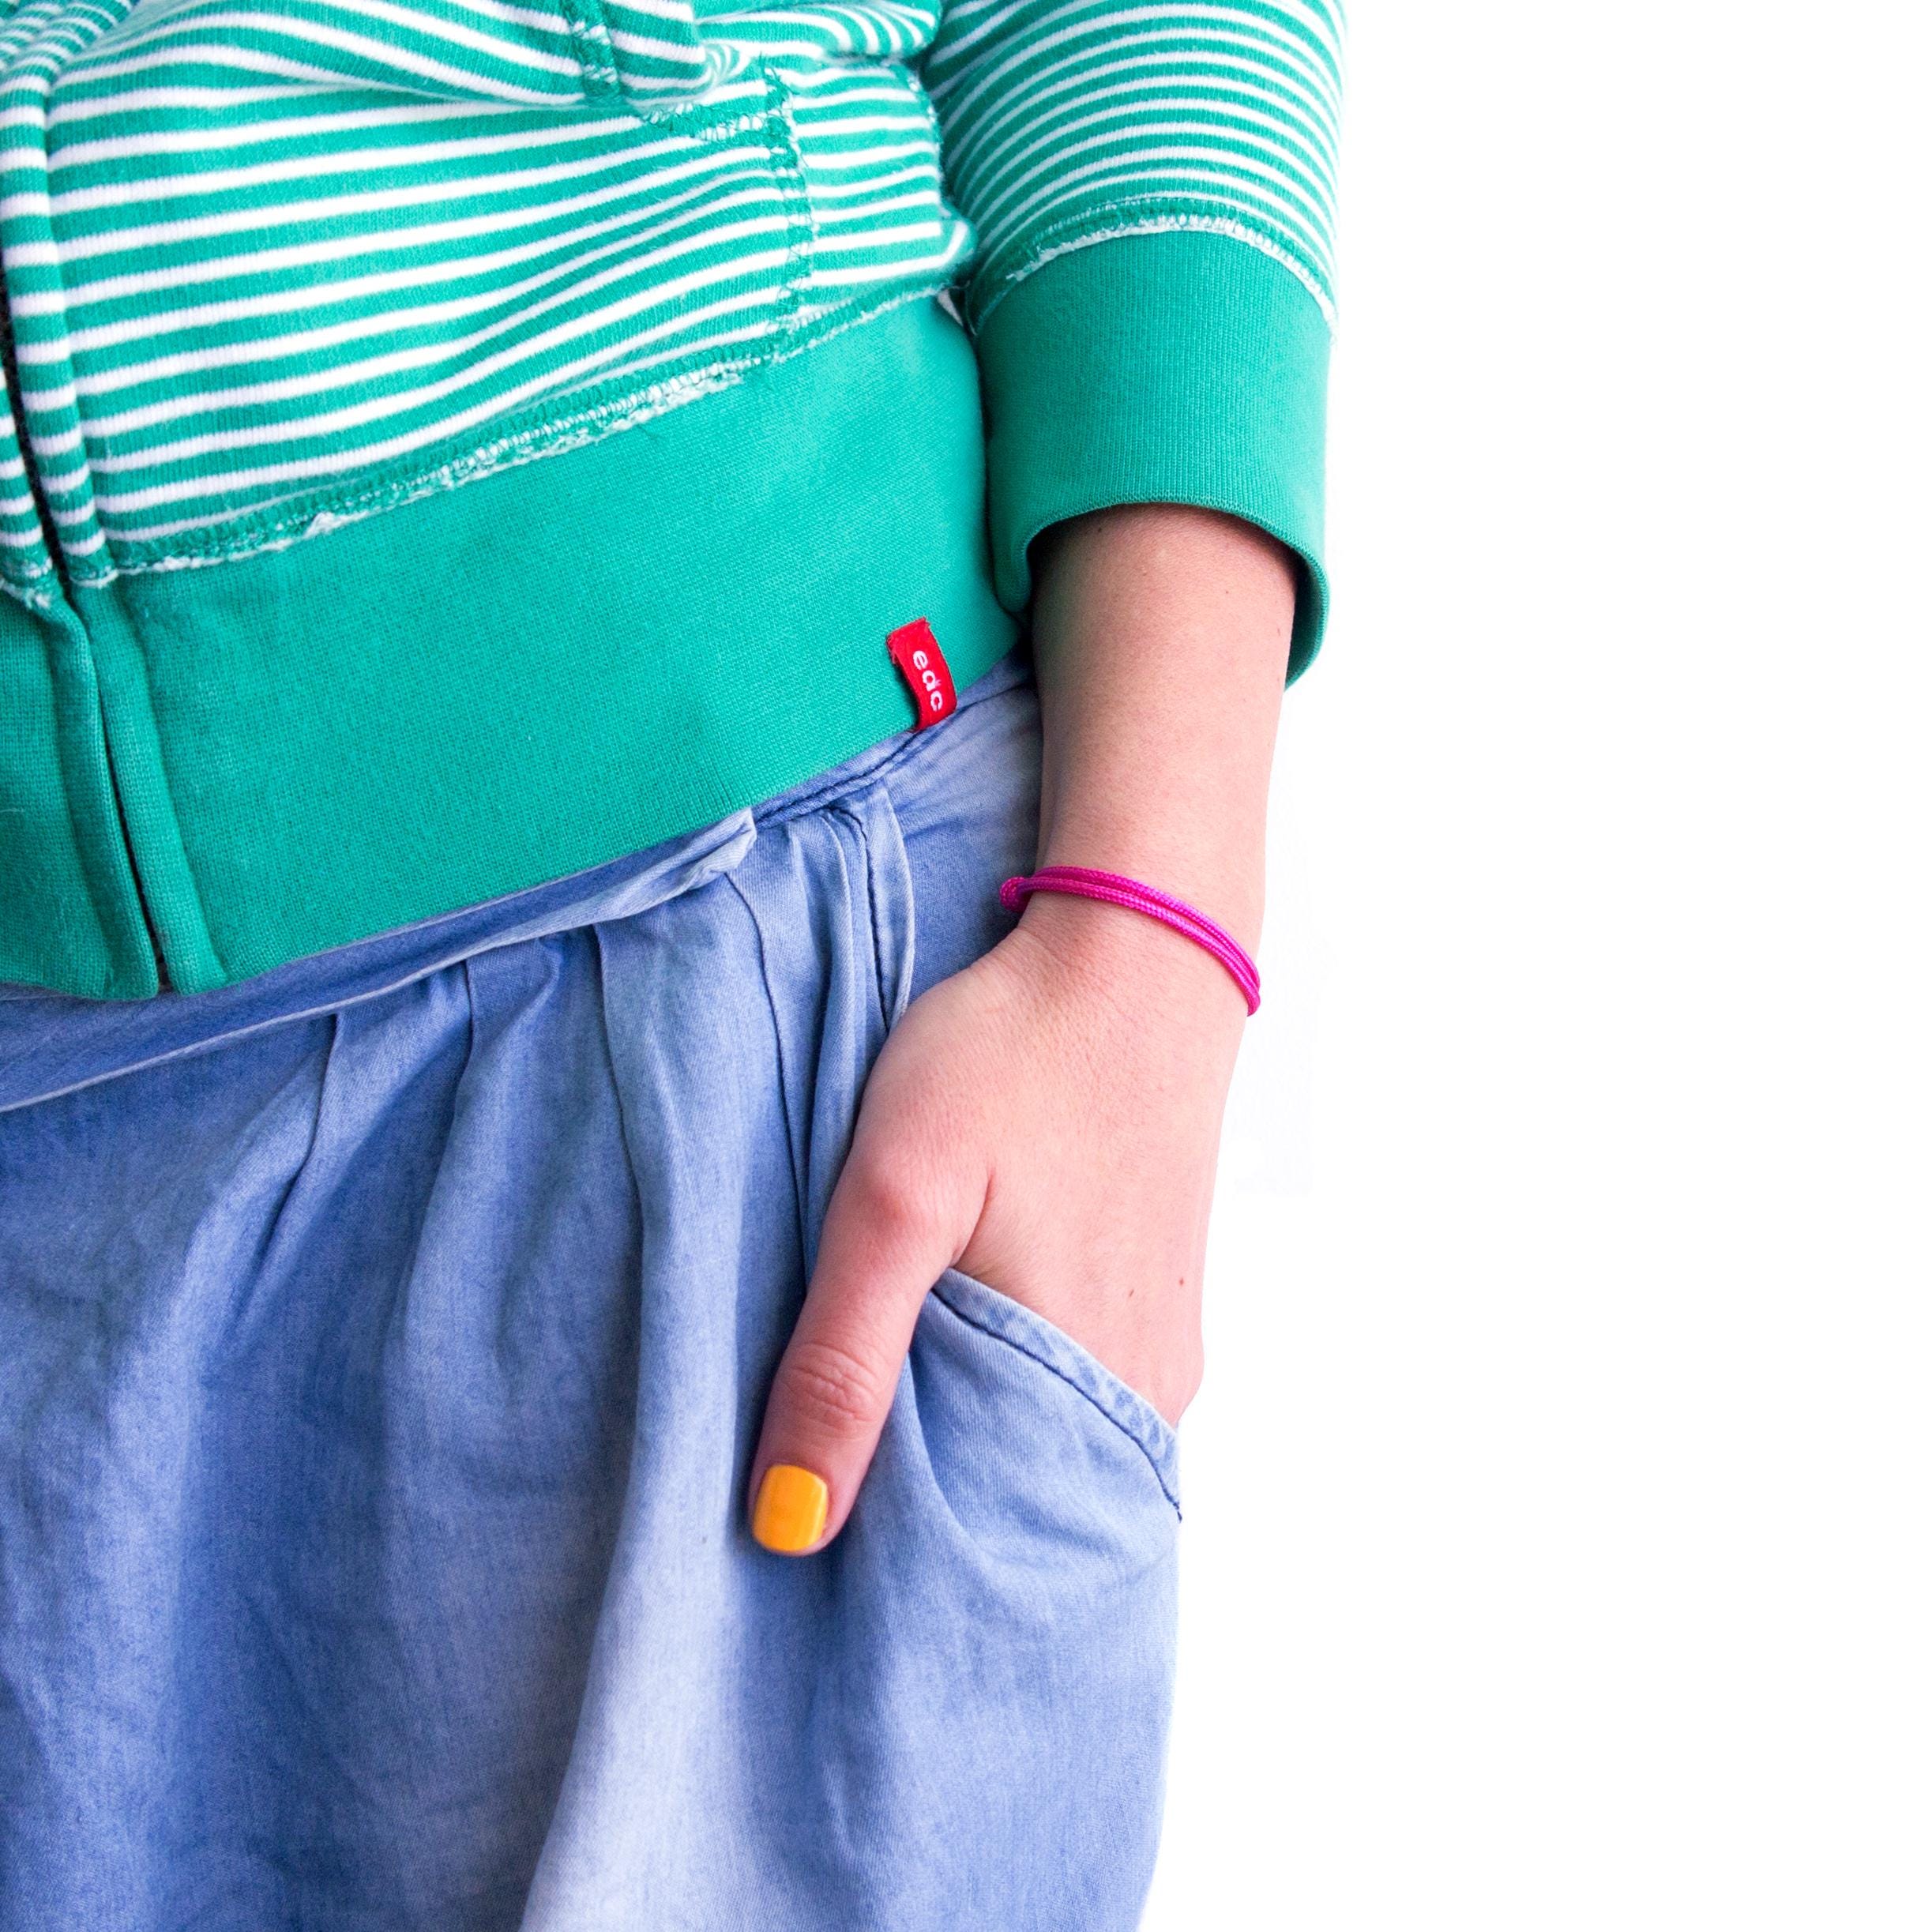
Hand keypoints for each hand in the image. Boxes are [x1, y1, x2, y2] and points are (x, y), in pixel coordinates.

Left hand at [745, 502, 1297, 1553]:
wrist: (1134, 952)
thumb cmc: (1011, 1059)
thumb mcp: (895, 1194)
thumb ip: (846, 1357)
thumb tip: (795, 1525)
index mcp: (1078, 1383)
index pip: (974, 1543)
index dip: (885, 1562)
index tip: (803, 1563)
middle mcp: (1138, 1392)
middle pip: (1015, 1506)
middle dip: (923, 1518)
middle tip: (821, 1499)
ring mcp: (1159, 1346)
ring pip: (1046, 1449)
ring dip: (966, 1451)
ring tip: (879, 1429)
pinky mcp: (1159, 1300)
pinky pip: (1077, 1394)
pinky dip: (1012, 1398)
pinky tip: (956, 1358)